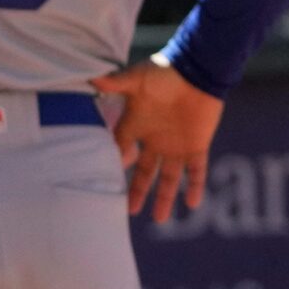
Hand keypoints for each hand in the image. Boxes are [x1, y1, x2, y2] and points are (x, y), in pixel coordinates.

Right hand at [90, 58, 224, 221]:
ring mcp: (176, 145)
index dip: (113, 166)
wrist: (198, 69)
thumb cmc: (166, 72)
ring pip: (169, 178)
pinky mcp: (197, 145)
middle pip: (143, 172)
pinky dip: (196, 186)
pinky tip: (193, 204)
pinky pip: (197, 170)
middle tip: (128, 212)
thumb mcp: (137, 78)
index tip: (101, 185)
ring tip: (161, 219)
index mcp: (137, 125)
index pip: (121, 150)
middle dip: (137, 191)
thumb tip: (90, 79)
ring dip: (165, 197)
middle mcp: (155, 140)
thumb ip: (115, 83)